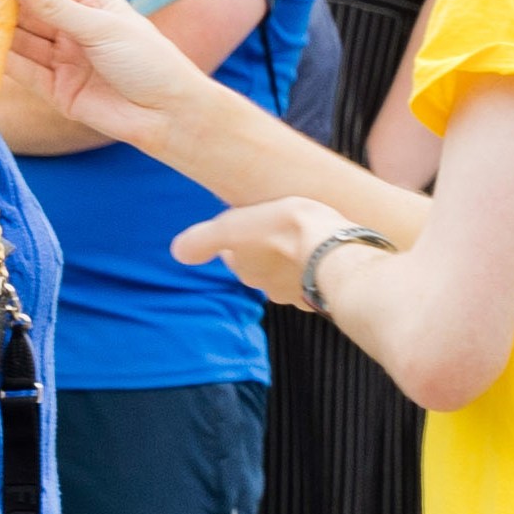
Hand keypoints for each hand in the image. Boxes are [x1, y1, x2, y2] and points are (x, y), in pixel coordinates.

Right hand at [0, 0, 210, 149]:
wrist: (169, 115)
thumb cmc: (148, 61)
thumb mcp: (101, 27)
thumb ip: (56, 7)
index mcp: (91, 7)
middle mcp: (75, 32)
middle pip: (29, 14)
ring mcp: (65, 62)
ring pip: (23, 42)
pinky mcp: (58, 92)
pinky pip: (26, 72)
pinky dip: (4, 60)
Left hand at [174, 196, 350, 309]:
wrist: (336, 253)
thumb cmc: (284, 231)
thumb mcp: (233, 225)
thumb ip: (202, 240)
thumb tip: (177, 252)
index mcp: (246, 269)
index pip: (235, 254)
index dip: (240, 235)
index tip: (251, 220)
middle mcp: (269, 287)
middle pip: (262, 264)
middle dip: (266, 248)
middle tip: (279, 225)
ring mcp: (298, 293)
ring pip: (290, 273)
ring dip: (295, 258)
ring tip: (306, 237)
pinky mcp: (325, 293)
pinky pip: (317, 279)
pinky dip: (318, 268)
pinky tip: (328, 254)